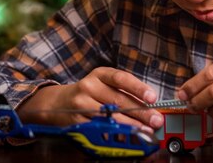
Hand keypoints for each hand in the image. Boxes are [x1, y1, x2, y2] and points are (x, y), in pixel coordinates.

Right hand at [17, 67, 162, 129]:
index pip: (121, 78)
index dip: (138, 88)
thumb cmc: (89, 92)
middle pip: (119, 100)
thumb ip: (124, 91)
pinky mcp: (76, 121)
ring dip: (130, 126)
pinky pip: (98, 129)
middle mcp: (89, 86)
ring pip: (109, 116)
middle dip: (141, 112)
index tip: (152, 98)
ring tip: (145, 131)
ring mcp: (81, 104)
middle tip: (155, 120)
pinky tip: (125, 138)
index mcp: (100, 74)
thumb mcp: (104, 83)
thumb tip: (149, 105)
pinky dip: (114, 134)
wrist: (57, 102)